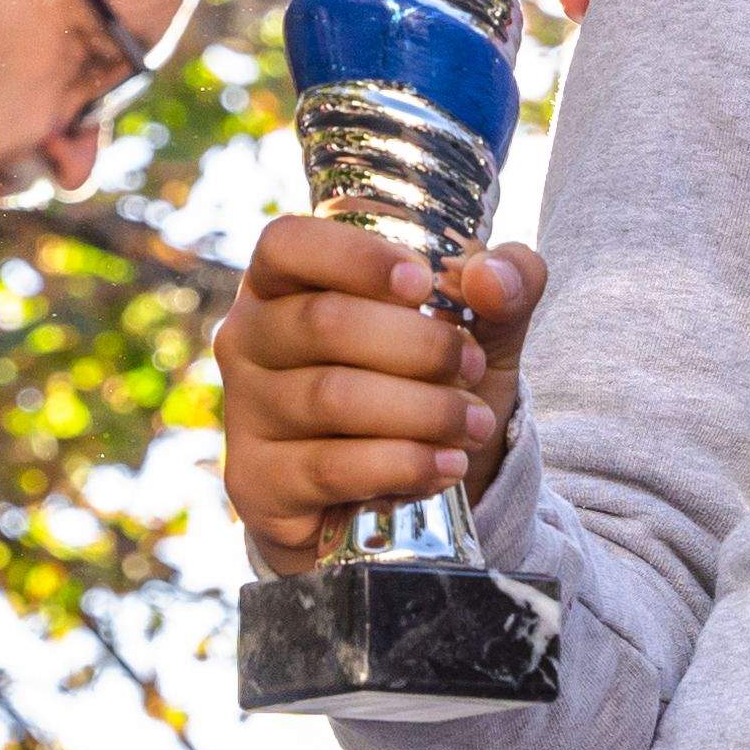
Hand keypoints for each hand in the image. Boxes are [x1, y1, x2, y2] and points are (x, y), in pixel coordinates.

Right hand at [218, 219, 545, 556]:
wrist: (394, 504)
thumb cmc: (423, 389)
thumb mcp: (478, 331)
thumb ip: (504, 285)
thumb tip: (490, 275)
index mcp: (284, 283)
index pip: (288, 245)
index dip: (355, 257)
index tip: (423, 283)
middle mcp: (248, 339)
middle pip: (324, 322)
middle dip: (418, 345)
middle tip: (471, 366)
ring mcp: (245, 412)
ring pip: (332, 397)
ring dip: (422, 410)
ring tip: (474, 425)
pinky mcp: (257, 482)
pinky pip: (331, 467)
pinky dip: (402, 465)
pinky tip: (446, 467)